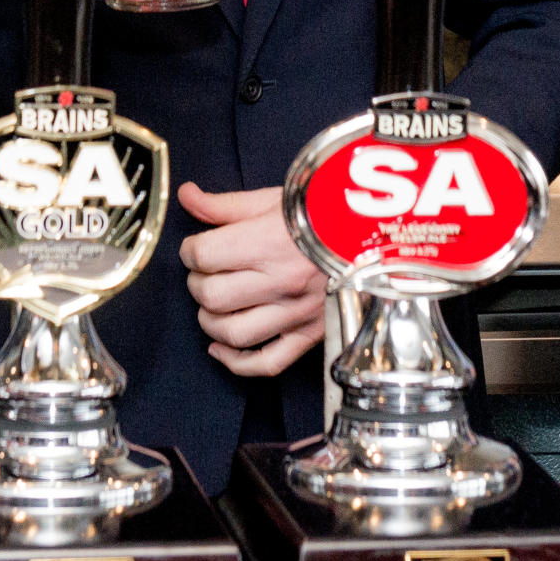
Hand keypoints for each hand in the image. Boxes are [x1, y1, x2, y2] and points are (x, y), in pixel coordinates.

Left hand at [178, 182, 325, 375]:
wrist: (373, 233)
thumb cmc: (321, 212)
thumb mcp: (272, 199)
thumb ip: (224, 205)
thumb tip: (186, 196)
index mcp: (269, 242)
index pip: (205, 255)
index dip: (190, 250)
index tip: (194, 246)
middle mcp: (282, 281)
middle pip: (213, 295)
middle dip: (197, 283)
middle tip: (203, 272)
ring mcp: (297, 313)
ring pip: (233, 333)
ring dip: (210, 320)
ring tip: (211, 304)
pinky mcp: (310, 334)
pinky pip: (268, 363)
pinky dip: (236, 363)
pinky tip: (219, 348)